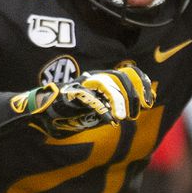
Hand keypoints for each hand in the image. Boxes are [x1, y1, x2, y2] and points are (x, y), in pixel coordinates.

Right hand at [7, 66, 154, 137]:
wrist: (42, 115)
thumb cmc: (73, 112)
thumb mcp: (101, 109)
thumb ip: (118, 105)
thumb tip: (143, 105)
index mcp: (103, 80)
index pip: (128, 72)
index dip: (142, 83)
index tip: (149, 100)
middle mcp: (94, 78)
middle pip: (120, 76)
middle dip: (132, 94)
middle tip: (137, 111)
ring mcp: (81, 84)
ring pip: (106, 83)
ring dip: (118, 100)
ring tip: (122, 117)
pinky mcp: (69, 94)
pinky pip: (88, 97)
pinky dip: (101, 108)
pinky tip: (110, 120)